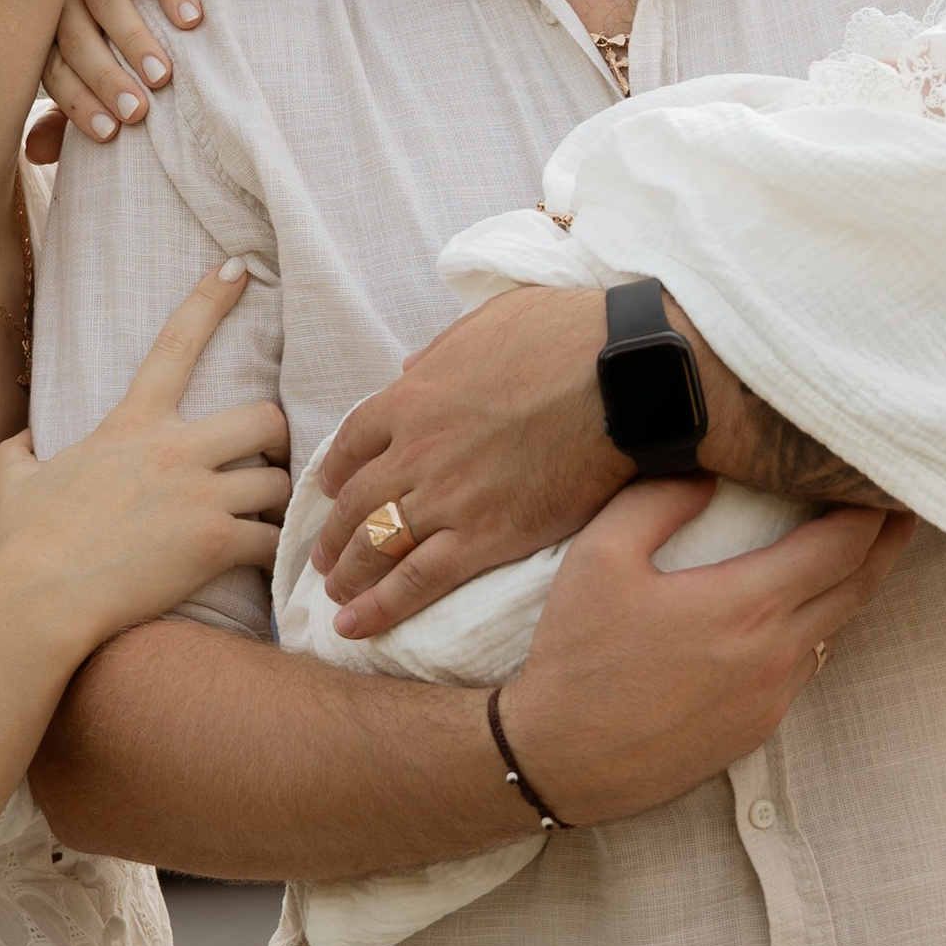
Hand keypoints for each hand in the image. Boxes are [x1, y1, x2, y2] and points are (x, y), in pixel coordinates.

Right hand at [0, 264, 288, 654]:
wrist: (41, 599)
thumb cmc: (28, 541)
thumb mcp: (16, 480)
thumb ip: (23, 450)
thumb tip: (20, 441)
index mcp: (132, 424)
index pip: (176, 343)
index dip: (210, 300)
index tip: (238, 268)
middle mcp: (174, 450)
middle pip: (265, 418)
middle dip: (277, 438)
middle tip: (268, 459)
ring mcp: (198, 495)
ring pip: (278, 482)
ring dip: (277, 502)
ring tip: (265, 519)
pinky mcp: (214, 542)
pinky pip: (269, 539)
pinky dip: (272, 553)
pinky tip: (264, 563)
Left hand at [25, 0, 236, 162]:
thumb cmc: (134, 30)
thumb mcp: (105, 70)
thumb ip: (72, 110)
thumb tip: (35, 154)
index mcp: (52, 28)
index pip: (54, 67)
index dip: (76, 102)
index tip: (110, 133)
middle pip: (75, 34)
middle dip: (104, 76)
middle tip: (137, 111)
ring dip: (133, 39)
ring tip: (162, 75)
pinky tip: (191, 22)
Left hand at [312, 288, 628, 632]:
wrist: (621, 377)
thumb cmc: (565, 336)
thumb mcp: (487, 322)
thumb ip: (441, 351)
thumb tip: (412, 369)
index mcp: (413, 398)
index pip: (354, 444)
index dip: (338, 473)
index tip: (333, 492)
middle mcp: (416, 451)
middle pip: (356, 502)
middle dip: (334, 534)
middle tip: (324, 558)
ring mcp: (447, 498)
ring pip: (376, 545)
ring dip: (350, 574)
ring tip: (337, 595)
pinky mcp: (486, 537)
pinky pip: (418, 580)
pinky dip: (381, 606)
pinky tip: (355, 624)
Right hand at [496, 483, 913, 826]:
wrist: (561, 761)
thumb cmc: (578, 654)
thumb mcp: (600, 556)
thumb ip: (659, 499)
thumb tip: (709, 472)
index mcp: (747, 605)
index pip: (842, 545)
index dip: (871, 508)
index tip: (879, 478)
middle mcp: (775, 655)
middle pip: (860, 588)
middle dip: (887, 542)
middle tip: (901, 507)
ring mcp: (771, 699)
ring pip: (832, 631)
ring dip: (847, 588)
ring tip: (849, 553)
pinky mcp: (756, 730)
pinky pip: (801, 669)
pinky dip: (809, 630)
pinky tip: (788, 613)